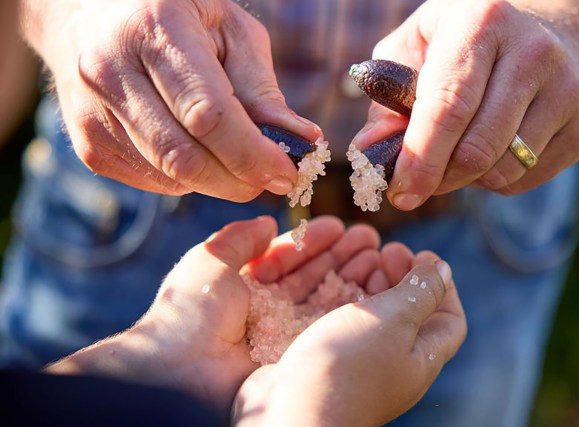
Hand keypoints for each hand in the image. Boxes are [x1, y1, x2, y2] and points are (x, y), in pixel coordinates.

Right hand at [41, 0, 319, 200]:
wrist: (90, 4)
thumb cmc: (179, 14)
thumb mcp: (232, 29)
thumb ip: (263, 89)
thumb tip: (304, 141)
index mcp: (155, 29)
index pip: (207, 113)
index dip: (252, 153)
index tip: (289, 172)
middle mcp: (111, 71)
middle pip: (185, 156)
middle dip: (240, 179)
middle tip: (275, 179)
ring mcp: (91, 112)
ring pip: (169, 175)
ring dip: (219, 181)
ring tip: (241, 158)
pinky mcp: (87, 144)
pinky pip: (152, 181)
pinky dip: (189, 178)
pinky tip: (199, 149)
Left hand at [47, 215, 387, 411]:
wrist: (181, 375)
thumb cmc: (187, 315)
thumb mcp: (210, 261)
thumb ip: (241, 238)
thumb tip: (267, 222)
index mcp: (246, 293)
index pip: (288, 262)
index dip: (314, 243)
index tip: (339, 226)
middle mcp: (269, 316)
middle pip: (314, 279)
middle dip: (341, 255)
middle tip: (369, 236)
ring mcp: (287, 338)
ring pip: (328, 300)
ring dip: (353, 274)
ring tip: (377, 253)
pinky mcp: (302, 358)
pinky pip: (333, 325)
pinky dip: (356, 303)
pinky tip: (373, 281)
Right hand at [233, 245, 466, 426]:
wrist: (292, 411)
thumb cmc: (348, 366)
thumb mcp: (395, 319)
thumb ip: (421, 292)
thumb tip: (442, 269)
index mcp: (421, 360)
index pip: (449, 320)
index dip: (442, 285)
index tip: (421, 255)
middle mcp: (395, 366)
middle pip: (411, 316)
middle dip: (402, 278)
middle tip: (386, 251)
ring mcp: (361, 368)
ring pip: (375, 319)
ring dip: (372, 286)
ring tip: (360, 261)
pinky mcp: (329, 364)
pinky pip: (345, 327)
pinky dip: (344, 301)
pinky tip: (331, 285)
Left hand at [353, 0, 578, 208]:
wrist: (549, 30)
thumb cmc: (462, 43)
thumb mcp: (414, 48)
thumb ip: (386, 100)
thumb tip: (370, 153)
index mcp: (481, 21)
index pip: (448, 105)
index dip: (420, 157)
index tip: (398, 193)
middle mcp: (533, 50)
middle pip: (478, 146)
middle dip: (439, 179)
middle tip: (415, 187)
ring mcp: (567, 89)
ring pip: (505, 169)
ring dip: (467, 180)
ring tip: (453, 156)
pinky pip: (527, 179)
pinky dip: (496, 180)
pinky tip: (489, 151)